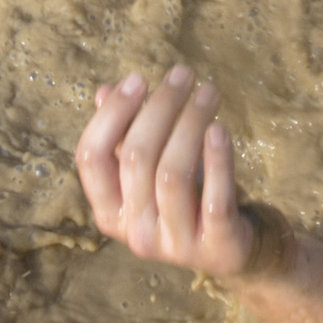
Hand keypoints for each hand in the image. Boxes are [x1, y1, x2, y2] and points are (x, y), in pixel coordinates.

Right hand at [76, 66, 272, 282]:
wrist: (231, 248)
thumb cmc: (186, 198)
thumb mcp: (153, 168)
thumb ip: (127, 135)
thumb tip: (105, 90)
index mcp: (109, 211)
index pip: (91, 158)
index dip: (112, 114)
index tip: (137, 78)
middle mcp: (135, 232)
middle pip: (136, 157)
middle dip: (160, 107)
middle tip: (184, 75)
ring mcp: (174, 244)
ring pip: (172, 173)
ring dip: (190, 123)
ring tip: (208, 91)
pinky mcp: (215, 246)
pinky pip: (213, 198)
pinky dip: (217, 160)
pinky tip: (220, 129)